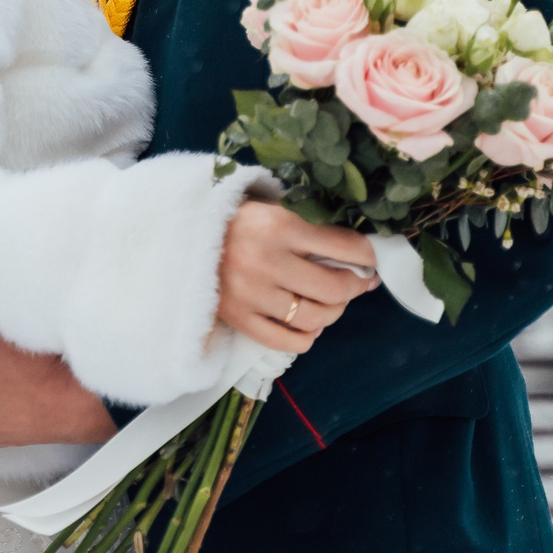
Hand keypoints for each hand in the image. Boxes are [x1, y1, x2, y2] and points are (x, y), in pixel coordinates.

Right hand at [217, 202, 378, 352]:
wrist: (181, 237)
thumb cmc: (235, 221)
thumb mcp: (272, 210)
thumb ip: (308, 228)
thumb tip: (355, 253)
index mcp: (278, 226)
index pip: (342, 246)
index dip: (367, 255)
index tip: (372, 260)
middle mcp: (267, 261)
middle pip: (334, 288)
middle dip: (355, 286)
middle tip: (357, 282)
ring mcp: (252, 294)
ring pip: (315, 318)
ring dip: (333, 312)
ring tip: (330, 303)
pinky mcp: (239, 319)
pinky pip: (288, 341)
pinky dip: (307, 337)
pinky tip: (308, 325)